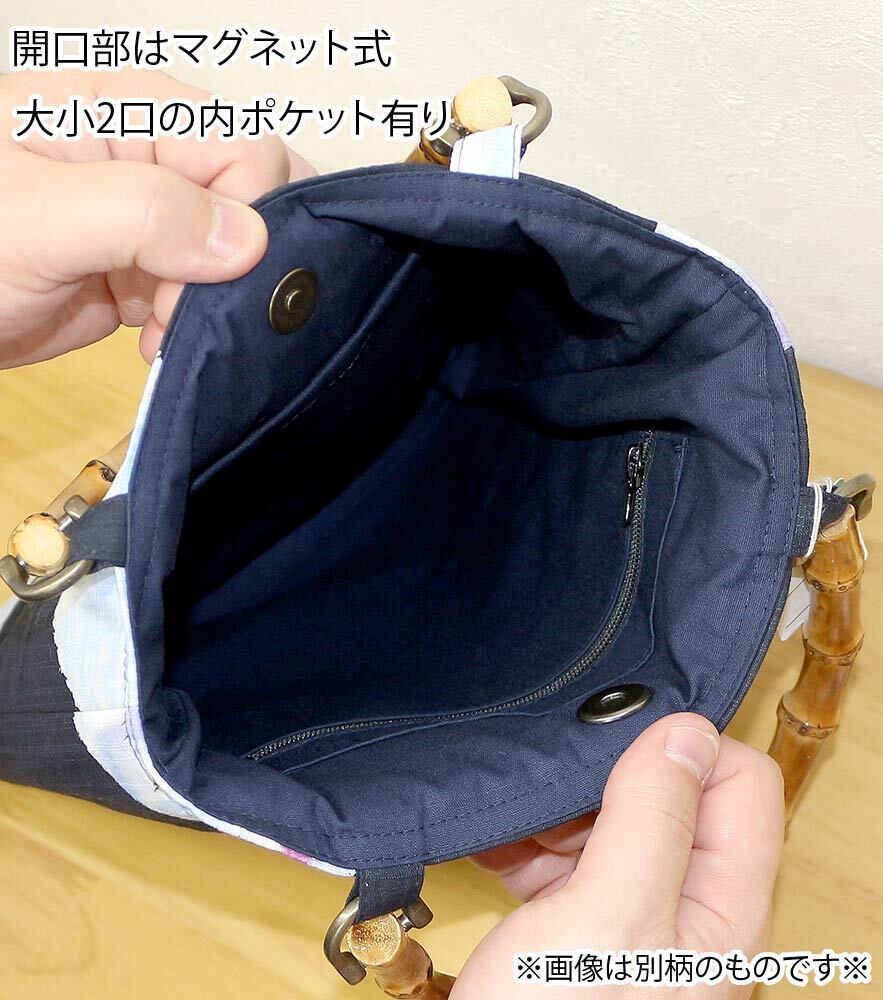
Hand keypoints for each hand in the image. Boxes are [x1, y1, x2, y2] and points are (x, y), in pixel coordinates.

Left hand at [0, 68, 314, 367]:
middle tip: (191, 306)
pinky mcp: (140, 274)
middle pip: (250, 201)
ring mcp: (147, 224)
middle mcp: (150, 164)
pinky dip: (194, 324)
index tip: (206, 276)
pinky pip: (199, 295)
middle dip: (241, 263)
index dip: (248, 216)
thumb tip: (247, 238)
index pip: (244, 150)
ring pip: (232, 257)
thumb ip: (145, 213)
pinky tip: (157, 340)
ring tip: (163, 329)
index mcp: (131, 116)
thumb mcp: (40, 217)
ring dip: (216, 302)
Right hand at [455, 713, 783, 998]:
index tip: (616, 740)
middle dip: (607, 778)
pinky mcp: (579, 930)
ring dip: (558, 811)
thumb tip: (685, 729)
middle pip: (672, 797)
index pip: (741, 785)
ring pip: (610, 823)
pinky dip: (528, 844)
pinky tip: (493, 844)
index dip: (686, 748)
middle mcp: (685, 910)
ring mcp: (630, 921)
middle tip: (553, 784)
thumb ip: (655, 821)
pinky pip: (564, 859)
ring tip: (512, 819)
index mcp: (721, 910)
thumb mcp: (610, 918)